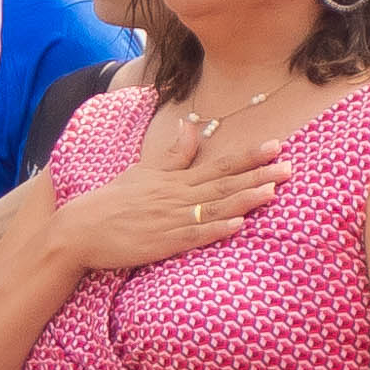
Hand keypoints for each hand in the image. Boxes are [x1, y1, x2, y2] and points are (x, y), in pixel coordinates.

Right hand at [58, 105, 289, 273]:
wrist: (80, 228)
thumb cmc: (113, 202)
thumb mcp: (144, 172)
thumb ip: (173, 154)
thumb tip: (191, 126)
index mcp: (176, 180)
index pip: (218, 164)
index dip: (248, 156)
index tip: (275, 145)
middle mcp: (177, 196)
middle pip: (224, 184)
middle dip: (258, 175)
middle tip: (289, 167)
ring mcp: (170, 220)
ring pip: (214, 208)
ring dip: (243, 199)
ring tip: (272, 192)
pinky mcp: (162, 243)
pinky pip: (194, 236)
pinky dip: (216, 230)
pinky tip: (237, 225)